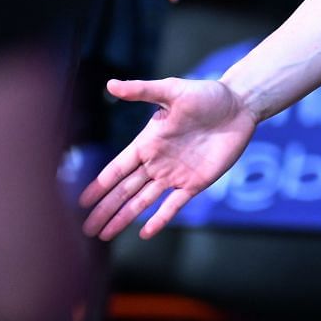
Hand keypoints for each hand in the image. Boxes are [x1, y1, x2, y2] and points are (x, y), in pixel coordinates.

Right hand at [79, 76, 255, 239]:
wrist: (240, 106)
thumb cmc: (206, 95)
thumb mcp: (173, 90)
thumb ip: (143, 91)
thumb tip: (110, 84)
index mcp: (147, 143)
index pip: (117, 169)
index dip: (99, 185)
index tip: (80, 201)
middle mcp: (157, 162)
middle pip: (125, 191)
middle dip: (105, 209)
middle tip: (85, 229)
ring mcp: (175, 174)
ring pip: (143, 201)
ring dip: (123, 217)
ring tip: (104, 235)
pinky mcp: (196, 182)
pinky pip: (174, 205)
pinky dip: (159, 219)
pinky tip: (144, 233)